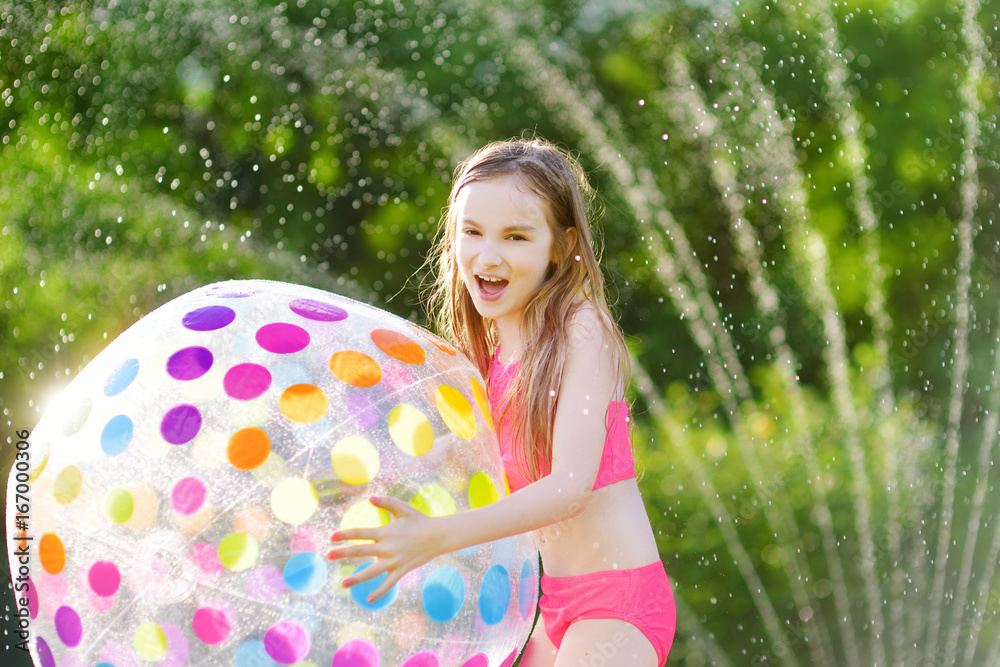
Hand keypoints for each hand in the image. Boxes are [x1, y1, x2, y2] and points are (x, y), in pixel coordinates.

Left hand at [327, 496, 442, 602]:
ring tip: (342, 583)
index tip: (332, 537)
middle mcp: (387, 548)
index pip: (360, 534)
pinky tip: (368, 600)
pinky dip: (379, 592)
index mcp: (385, 532)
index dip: (345, 535)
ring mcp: (394, 561)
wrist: (438, 536)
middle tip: (328, 555)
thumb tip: (369, 498)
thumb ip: (386, 502)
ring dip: (356, 578)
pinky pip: (388, 584)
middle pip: (360, 552)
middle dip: (342, 553)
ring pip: (371, 572)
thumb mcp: (402, 509)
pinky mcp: (401, 570)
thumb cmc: (419, 521)